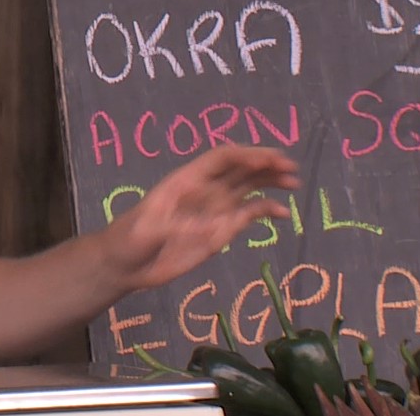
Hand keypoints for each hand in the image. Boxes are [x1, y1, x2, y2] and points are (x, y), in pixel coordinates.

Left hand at [106, 144, 299, 291]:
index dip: (243, 155)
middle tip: (289, 167)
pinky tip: (283, 214)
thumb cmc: (129, 240)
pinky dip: (267, 210)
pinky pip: (248, 214)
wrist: (126, 263)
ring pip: (248, 186)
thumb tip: (193, 226)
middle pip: (239, 168)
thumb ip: (167, 226)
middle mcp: (204, 190)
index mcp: (185, 181)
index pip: (220, 159)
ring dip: (270, 181)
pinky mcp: (220, 230)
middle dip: (264, 163)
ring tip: (293, 182)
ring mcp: (214, 209)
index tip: (266, 160)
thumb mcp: (144, 231)